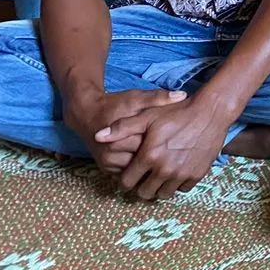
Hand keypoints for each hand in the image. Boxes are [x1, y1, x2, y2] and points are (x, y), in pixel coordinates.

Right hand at [65, 88, 187, 173]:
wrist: (86, 114)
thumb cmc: (115, 104)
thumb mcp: (136, 97)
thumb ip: (158, 98)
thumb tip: (182, 95)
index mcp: (119, 135)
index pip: (149, 145)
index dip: (167, 143)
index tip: (181, 140)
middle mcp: (111, 153)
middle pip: (143, 161)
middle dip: (160, 158)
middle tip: (179, 154)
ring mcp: (108, 164)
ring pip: (136, 171)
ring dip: (151, 168)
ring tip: (169, 161)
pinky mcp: (106, 169)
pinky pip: (128, 174)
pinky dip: (141, 171)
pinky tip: (154, 166)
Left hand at [97, 96, 231, 199]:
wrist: (211, 112)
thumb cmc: (177, 112)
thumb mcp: (147, 116)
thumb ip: (121, 128)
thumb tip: (98, 136)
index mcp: (149, 156)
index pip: (127, 182)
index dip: (125, 180)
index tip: (129, 174)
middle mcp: (165, 169)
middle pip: (144, 193)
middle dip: (141, 187)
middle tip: (144, 177)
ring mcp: (182, 173)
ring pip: (163, 194)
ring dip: (159, 187)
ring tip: (159, 176)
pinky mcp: (197, 174)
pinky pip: (182, 189)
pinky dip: (177, 183)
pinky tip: (176, 171)